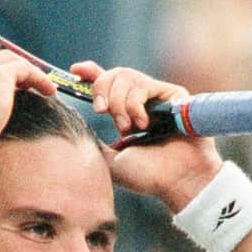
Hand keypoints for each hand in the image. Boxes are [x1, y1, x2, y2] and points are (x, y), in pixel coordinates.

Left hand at [70, 61, 222, 211]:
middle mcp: (142, 102)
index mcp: (126, 114)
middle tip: (101, 112)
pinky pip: (143, 86)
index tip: (76, 70)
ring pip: (126, 77)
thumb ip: (94, 141)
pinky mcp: (173, 94)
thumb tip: (76, 127)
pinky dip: (135, 105)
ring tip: (128, 128)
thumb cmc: (148, 176)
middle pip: (114, 75)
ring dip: (119, 103)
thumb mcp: (110, 160)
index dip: (91, 73)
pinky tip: (144, 125)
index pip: (108, 84)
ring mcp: (158, 97)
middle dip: (101, 90)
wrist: (175, 182)